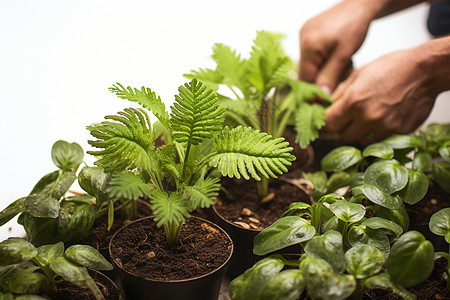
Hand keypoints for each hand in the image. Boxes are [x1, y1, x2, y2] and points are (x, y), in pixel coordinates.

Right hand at [299, 0, 378, 91]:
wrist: (360, 3)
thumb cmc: (354, 26)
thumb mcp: (344, 56)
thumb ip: (330, 77)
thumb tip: (320, 97)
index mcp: (308, 46)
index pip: (304, 79)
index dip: (315, 90)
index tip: (327, 97)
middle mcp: (301, 40)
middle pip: (306, 72)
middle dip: (322, 78)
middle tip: (342, 73)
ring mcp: (304, 34)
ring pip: (311, 64)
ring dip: (324, 69)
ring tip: (342, 62)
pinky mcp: (308, 32)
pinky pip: (312, 54)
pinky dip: (324, 59)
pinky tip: (336, 54)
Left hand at [325, 47, 439, 144]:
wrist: (426, 71)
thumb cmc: (394, 67)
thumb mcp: (360, 73)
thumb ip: (341, 92)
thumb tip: (328, 104)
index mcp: (354, 101)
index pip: (330, 124)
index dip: (330, 120)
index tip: (334, 117)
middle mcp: (368, 117)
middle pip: (343, 136)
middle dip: (345, 127)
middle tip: (352, 117)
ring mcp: (384, 127)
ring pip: (362, 140)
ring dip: (362, 132)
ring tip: (370, 116)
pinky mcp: (398, 132)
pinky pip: (381, 138)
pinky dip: (379, 131)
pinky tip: (385, 116)